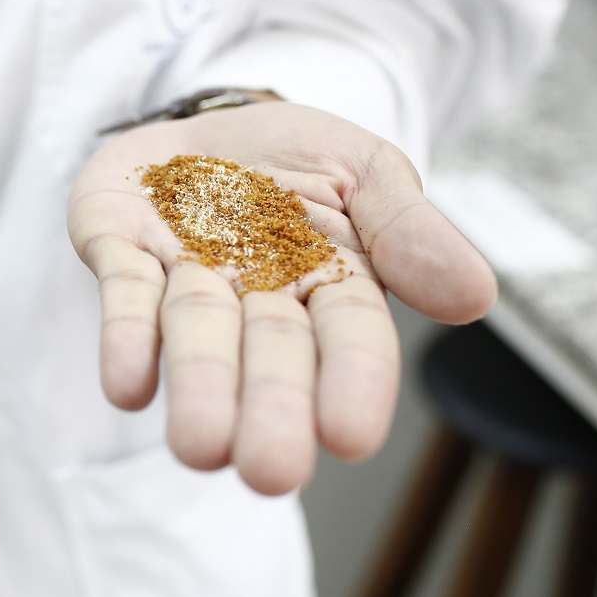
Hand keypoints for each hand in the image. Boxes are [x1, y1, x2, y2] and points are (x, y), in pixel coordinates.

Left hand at [67, 101, 493, 494]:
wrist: (202, 123)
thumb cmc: (292, 160)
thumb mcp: (364, 170)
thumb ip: (408, 228)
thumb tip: (476, 296)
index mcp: (329, 279)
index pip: (350, 336)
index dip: (351, 382)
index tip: (350, 437)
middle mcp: (256, 293)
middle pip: (269, 353)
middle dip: (270, 407)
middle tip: (268, 472)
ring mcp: (185, 275)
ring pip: (195, 335)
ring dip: (198, 386)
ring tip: (198, 448)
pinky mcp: (119, 251)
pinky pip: (124, 295)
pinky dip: (125, 338)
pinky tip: (127, 388)